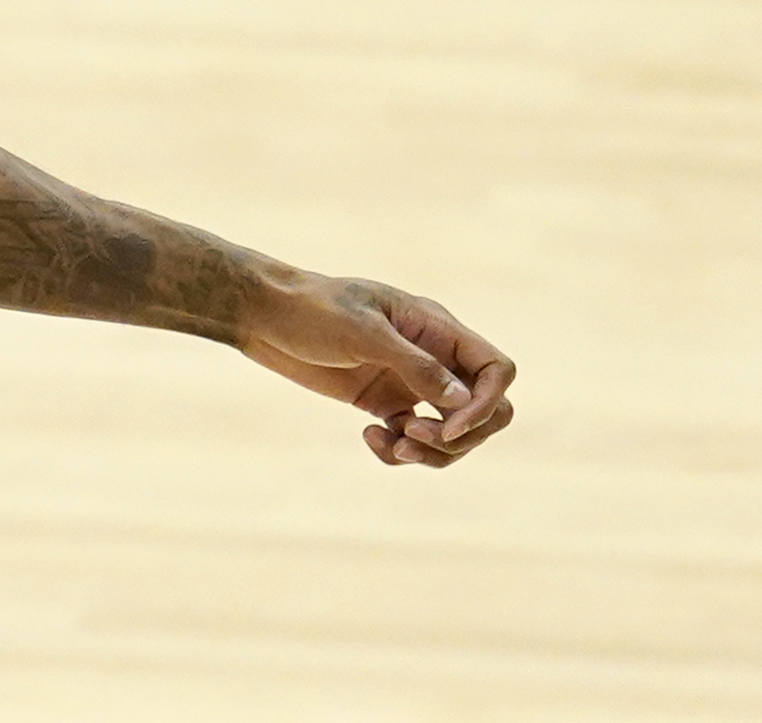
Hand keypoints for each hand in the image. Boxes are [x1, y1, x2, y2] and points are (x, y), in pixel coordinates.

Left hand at [239, 274, 515, 467]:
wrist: (264, 314)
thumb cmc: (313, 310)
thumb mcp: (363, 331)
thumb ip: (415, 365)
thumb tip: (463, 403)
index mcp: (437, 329)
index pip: (496, 370)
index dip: (486, 404)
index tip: (448, 425)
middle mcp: (432, 357)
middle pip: (484, 410)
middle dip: (460, 436)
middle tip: (412, 437)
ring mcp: (409, 382)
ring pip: (451, 433)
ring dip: (432, 452)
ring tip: (393, 445)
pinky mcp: (384, 402)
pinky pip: (412, 440)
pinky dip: (399, 451)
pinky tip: (369, 436)